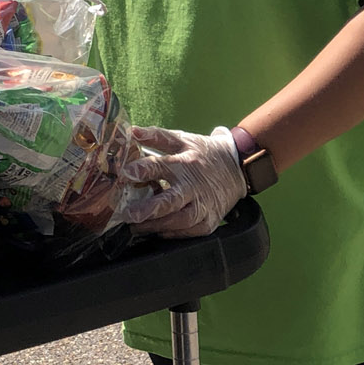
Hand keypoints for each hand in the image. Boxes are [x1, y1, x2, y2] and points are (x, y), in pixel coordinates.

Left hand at [119, 125, 245, 238]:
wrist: (237, 167)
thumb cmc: (204, 153)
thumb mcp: (182, 139)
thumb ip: (156, 136)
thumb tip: (132, 131)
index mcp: (185, 163)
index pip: (161, 166)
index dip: (143, 170)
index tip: (126, 174)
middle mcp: (194, 186)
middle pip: (171, 200)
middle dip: (149, 209)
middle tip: (128, 214)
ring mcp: (204, 205)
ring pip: (180, 220)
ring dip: (157, 225)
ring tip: (137, 227)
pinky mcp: (210, 220)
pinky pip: (191, 231)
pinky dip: (174, 233)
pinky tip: (158, 232)